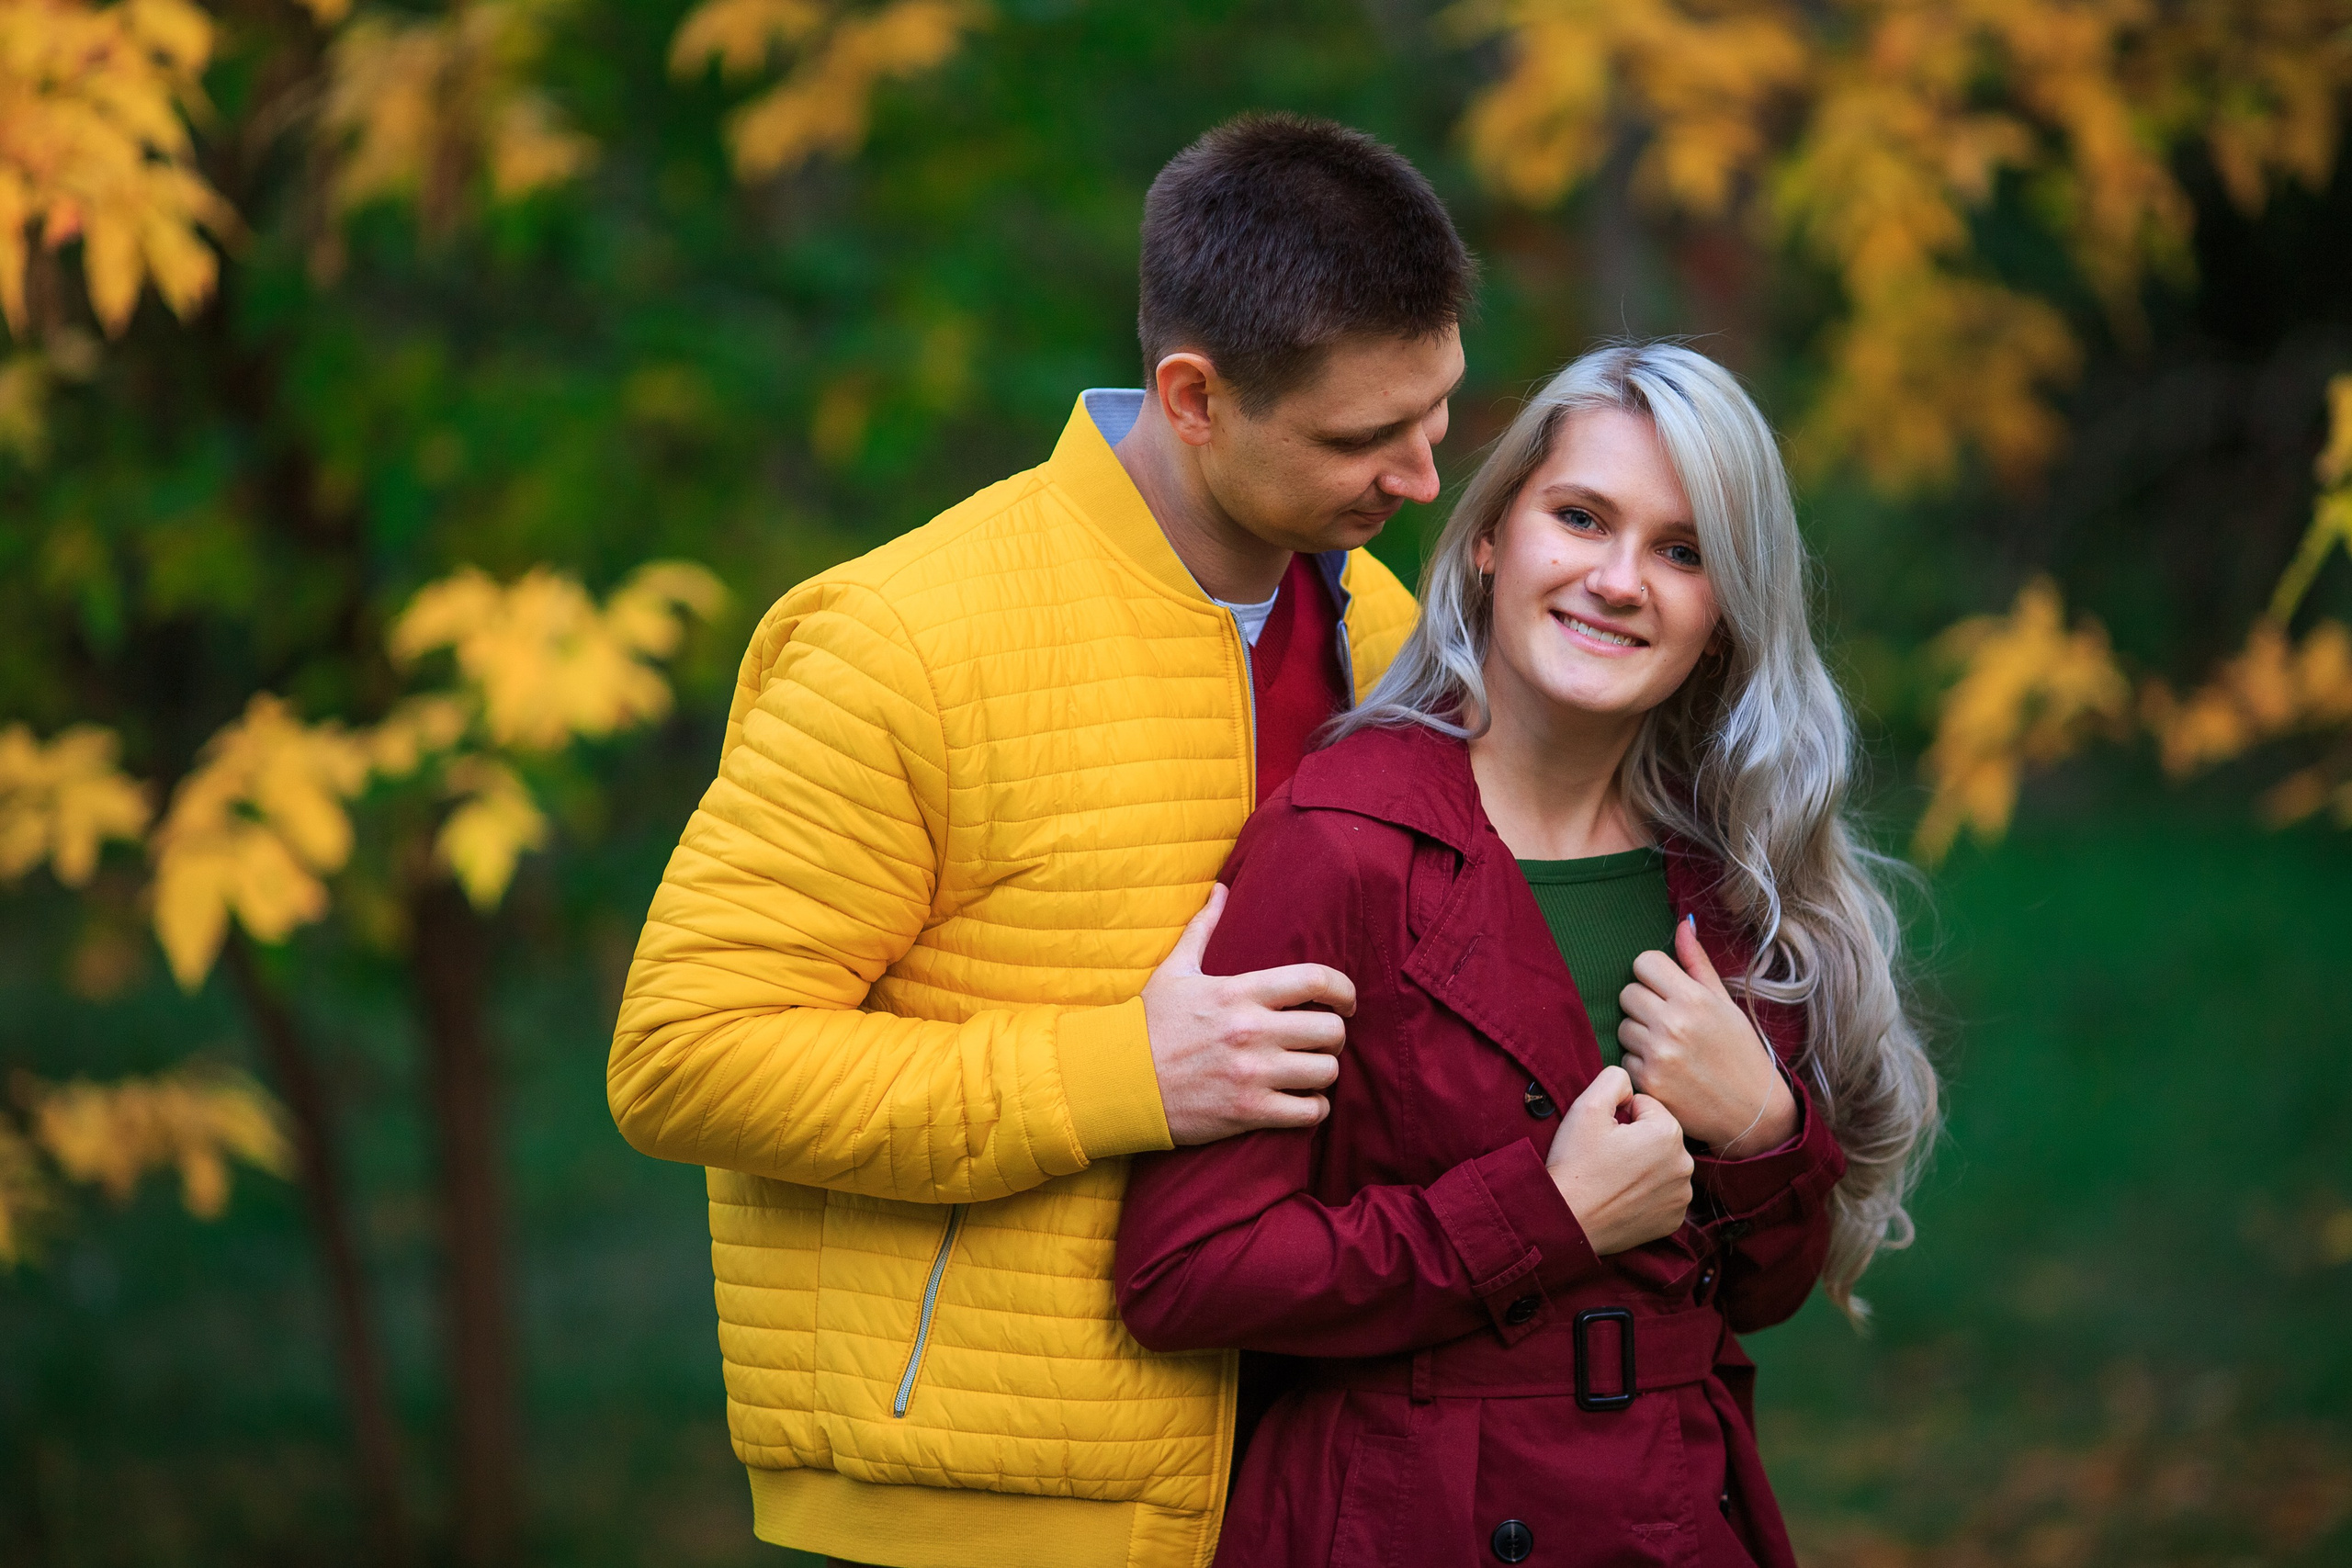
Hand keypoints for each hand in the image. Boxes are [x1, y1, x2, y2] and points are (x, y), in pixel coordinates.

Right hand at [1143, 884, 1356, 1144]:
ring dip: (1324, 1072)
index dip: (1344, 989)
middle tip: (1322, 1041)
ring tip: (1311, 1071)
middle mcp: (1252, 1031)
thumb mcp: (1174, 971)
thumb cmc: (1148, 1025)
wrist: (1117, 1081)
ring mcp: (1252, 1074)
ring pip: (1326, 1072)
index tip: (1347, 1001)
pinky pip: (1309, 1112)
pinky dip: (1313, 1109)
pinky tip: (1302, 1102)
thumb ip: (1203, 928)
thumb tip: (1221, 888)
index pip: (1316, 980)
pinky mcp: (1249, 1112)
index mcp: (1240, 992)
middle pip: (1331, 1031)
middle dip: (1334, 1036)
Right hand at [1544, 1067, 1693, 1254]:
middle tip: (1605, 1157)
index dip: (1619, 1116)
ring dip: (1642, 1165)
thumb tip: (1629, 1081)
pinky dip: (1647, 1193)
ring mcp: (1682, 1195)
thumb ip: (1614, 1078)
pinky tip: (1623, 1197)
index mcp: (1668, 1132)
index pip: (1646, 1106)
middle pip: (1657, 1134)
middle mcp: (1685, 1164)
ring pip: (1661, 1163)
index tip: (1603, 1135)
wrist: (1567, 1220)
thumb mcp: (1587, 1106)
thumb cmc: (1576, 1164)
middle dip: (1634, 1139)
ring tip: (1612, 1178)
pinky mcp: (1674, 1219)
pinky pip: (1663, 1193)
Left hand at [1617, 917, 1796, 1154]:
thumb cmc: (1741, 1053)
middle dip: (1644, 1003)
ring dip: (1639, 1034)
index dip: (1653, 974)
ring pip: (1623, 1026)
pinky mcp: (1648, 1083)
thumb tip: (1683, 923)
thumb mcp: (1725, 1004)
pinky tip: (1665, 1071)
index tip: (1666, 989)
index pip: (1644, 962)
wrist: (1754, 1112)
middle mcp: (1672, 1023)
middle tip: (1667, 1021)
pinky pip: (1624, 1060)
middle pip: (1628, 992)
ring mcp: (1658, 1055)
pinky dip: (1639, 1065)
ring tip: (1668, 1048)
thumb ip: (1698, 964)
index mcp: (1693, 998)